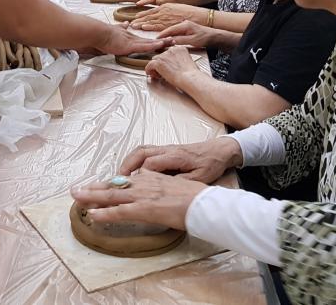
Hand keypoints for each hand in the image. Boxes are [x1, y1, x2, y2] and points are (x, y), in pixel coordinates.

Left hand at [70, 169, 204, 230]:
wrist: (205, 203)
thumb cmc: (196, 198)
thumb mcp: (175, 186)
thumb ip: (161, 187)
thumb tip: (154, 191)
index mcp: (151, 178)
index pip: (125, 180)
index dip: (108, 184)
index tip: (96, 186)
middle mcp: (144, 184)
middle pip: (113, 185)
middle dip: (93, 187)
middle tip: (76, 189)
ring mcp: (143, 196)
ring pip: (112, 195)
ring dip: (92, 197)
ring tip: (76, 197)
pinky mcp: (144, 209)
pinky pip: (120, 212)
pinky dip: (105, 213)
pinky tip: (93, 215)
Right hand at [95, 23, 173, 55]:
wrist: (100, 33)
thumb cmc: (106, 34)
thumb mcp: (116, 30)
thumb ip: (122, 27)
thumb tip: (126, 23)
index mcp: (132, 37)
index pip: (148, 39)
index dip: (157, 40)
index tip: (166, 39)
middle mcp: (135, 39)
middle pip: (153, 40)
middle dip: (164, 41)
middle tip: (175, 40)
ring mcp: (133, 42)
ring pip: (151, 43)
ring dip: (162, 43)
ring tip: (172, 42)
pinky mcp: (130, 45)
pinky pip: (144, 46)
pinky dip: (153, 45)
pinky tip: (160, 45)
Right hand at [119, 137, 242, 181]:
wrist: (220, 150)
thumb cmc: (211, 164)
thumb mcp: (199, 176)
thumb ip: (181, 181)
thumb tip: (164, 188)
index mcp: (175, 156)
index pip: (150, 163)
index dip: (139, 175)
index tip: (130, 186)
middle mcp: (167, 150)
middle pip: (140, 153)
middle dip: (126, 166)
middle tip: (115, 181)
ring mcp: (165, 148)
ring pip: (141, 151)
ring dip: (128, 162)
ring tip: (119, 177)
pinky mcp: (166, 150)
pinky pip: (145, 152)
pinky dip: (134, 160)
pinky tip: (131, 171)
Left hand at [131, 3, 201, 30]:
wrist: (199, 16)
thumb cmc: (189, 13)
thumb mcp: (175, 9)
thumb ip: (167, 12)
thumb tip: (161, 17)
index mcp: (165, 6)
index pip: (151, 11)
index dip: (142, 15)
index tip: (135, 18)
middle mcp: (164, 10)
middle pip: (148, 15)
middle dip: (139, 19)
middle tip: (130, 22)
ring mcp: (167, 16)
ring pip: (151, 20)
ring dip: (141, 22)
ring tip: (134, 25)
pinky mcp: (171, 22)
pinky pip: (158, 25)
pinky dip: (150, 25)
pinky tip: (144, 27)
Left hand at [144, 45, 202, 88]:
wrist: (190, 78)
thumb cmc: (192, 74)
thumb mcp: (189, 62)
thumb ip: (181, 60)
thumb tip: (177, 65)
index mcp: (180, 49)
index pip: (169, 52)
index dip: (167, 60)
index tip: (169, 67)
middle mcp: (171, 50)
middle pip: (161, 55)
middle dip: (161, 63)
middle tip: (164, 72)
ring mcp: (164, 55)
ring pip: (154, 60)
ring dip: (156, 67)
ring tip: (159, 75)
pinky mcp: (158, 62)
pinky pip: (149, 65)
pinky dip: (149, 71)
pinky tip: (152, 75)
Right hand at [157, 20, 218, 48]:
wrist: (215, 36)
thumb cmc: (205, 38)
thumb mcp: (192, 40)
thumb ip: (180, 40)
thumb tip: (169, 41)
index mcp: (184, 25)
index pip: (169, 30)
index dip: (162, 35)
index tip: (155, 39)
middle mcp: (183, 23)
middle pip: (169, 28)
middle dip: (161, 33)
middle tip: (153, 37)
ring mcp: (185, 25)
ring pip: (172, 30)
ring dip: (165, 34)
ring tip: (158, 38)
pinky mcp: (186, 28)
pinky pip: (175, 31)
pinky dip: (170, 34)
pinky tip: (167, 38)